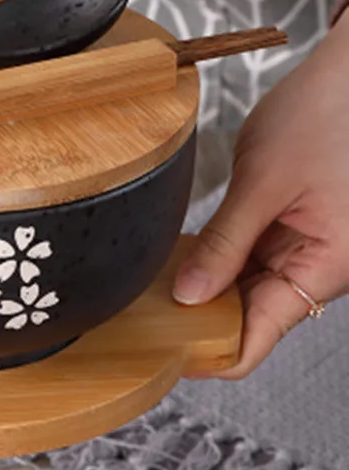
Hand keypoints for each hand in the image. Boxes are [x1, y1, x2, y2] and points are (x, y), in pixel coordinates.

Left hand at [173, 13, 348, 378]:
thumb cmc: (328, 115)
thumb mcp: (264, 182)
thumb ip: (225, 243)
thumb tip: (188, 295)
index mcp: (325, 267)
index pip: (257, 337)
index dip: (209, 353)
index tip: (161, 354)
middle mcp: (319, 268)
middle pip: (251, 318)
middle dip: (199, 320)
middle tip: (141, 317)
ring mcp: (307, 249)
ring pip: (249, 290)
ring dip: (207, 290)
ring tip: (152, 288)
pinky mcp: (295, 229)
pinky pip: (253, 260)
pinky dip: (220, 262)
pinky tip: (182, 258)